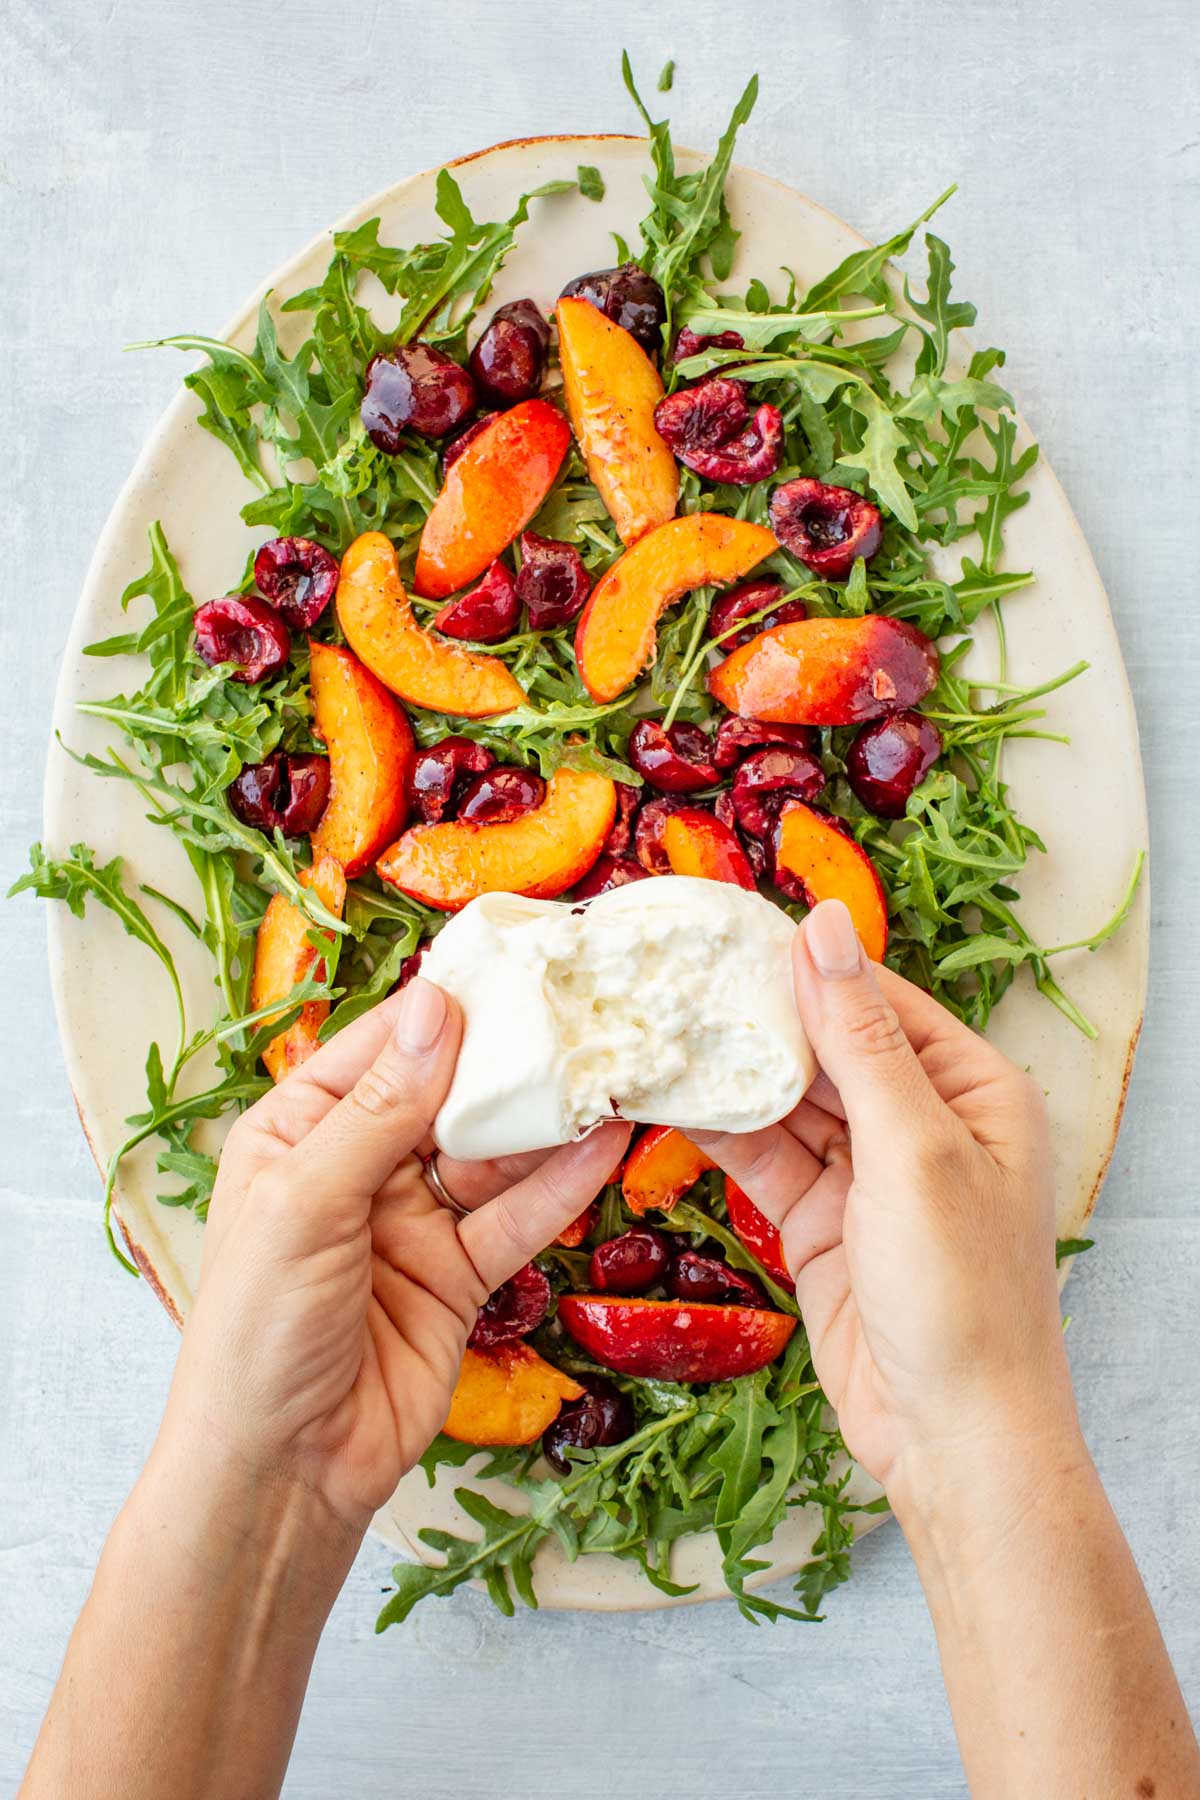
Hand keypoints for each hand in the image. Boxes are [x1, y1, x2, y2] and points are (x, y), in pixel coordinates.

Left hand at [162, 977, 630, 1533]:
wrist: (282, 1476)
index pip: (381, 1048)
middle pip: (446, 1094)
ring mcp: (411, 1222)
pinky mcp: (458, 1276)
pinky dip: (559, 1185)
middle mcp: (357, 1166)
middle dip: (508, 1060)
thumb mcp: (305, 1204)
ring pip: (490, 1153)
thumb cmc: (255, 1335)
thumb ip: (377, 1110)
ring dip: (545, 1119)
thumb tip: (435, 1008)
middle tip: (582, 1013)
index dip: (446, 1009)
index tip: (515, 965)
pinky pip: (515, 1217)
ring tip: (612, 1070)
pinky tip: (605, 1145)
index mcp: (297, 1131)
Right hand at [692, 898, 1075, 1508]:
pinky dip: (719, 1131)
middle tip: (672, 973)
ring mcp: (868, 1175)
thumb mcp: (913, 1149)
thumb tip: (825, 929)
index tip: (727, 926)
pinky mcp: (820, 1222)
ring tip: (655, 1024)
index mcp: (974, 1090)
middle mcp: (923, 1123)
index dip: (806, 965)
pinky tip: (667, 1096)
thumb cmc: (962, 1292)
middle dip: (756, 1016)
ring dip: (729, 1071)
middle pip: (828, 1046)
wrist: (953, 1439)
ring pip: (788, 1101)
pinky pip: (765, 1159)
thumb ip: (861, 1039)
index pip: (879, 1001)